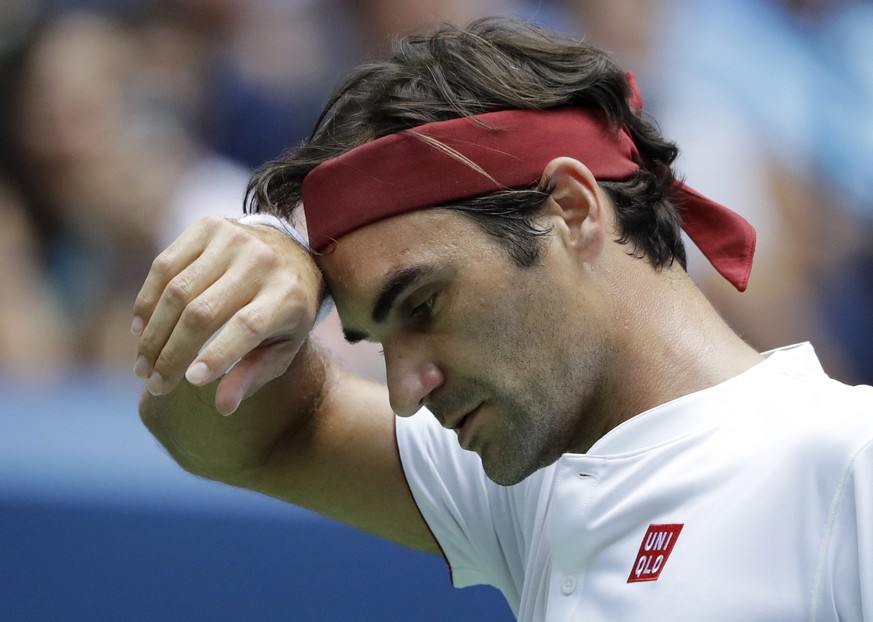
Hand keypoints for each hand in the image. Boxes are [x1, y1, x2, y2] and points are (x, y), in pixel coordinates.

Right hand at [132, 216, 322, 413]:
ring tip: (142, 366)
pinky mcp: (209, 226)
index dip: (216, 355)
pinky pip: (165, 265)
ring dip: (153, 333)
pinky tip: (140, 329)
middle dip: (172, 354)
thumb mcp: (284, 346)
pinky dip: (147, 300)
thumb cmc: (286, 311)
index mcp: (288, 295)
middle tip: (153, 384)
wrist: (292, 252)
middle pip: (203, 312)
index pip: (247, 326)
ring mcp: (234, 239)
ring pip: (177, 291)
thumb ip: (255, 374)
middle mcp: (262, 262)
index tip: (189, 382)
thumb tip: (223, 406)